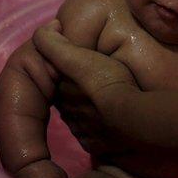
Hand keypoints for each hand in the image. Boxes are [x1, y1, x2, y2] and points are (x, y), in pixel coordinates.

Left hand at [32, 21, 138, 154]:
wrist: (132, 117)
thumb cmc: (105, 83)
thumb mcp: (76, 56)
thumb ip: (54, 44)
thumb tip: (45, 30)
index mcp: (63, 94)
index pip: (60, 82)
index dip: (68, 72)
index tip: (83, 66)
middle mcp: (70, 116)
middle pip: (72, 100)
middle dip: (79, 92)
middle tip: (98, 83)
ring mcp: (87, 133)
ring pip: (85, 118)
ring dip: (92, 110)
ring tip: (110, 101)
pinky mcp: (101, 146)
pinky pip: (98, 135)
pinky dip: (104, 127)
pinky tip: (116, 121)